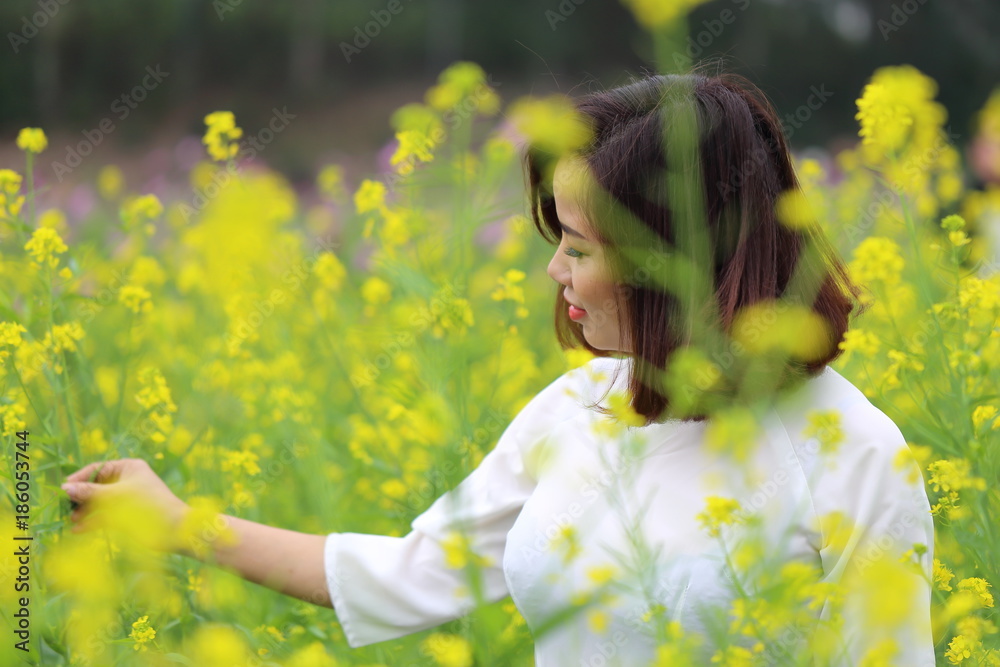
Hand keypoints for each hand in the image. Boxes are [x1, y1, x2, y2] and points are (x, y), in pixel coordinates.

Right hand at [61, 458, 188, 550]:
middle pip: (97, 486)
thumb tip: (65, 488)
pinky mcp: (127, 516)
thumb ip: (90, 493)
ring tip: (71, 519)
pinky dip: (93, 521)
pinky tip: (78, 530)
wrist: (174, 530)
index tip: (63, 490)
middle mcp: (127, 481)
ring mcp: (127, 499)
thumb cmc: (147, 506)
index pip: (98, 469)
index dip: (79, 478)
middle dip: (81, 496)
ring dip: (85, 510)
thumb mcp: (116, 497)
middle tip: (64, 507)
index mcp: (129, 468)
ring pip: (100, 503)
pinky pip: (105, 516)